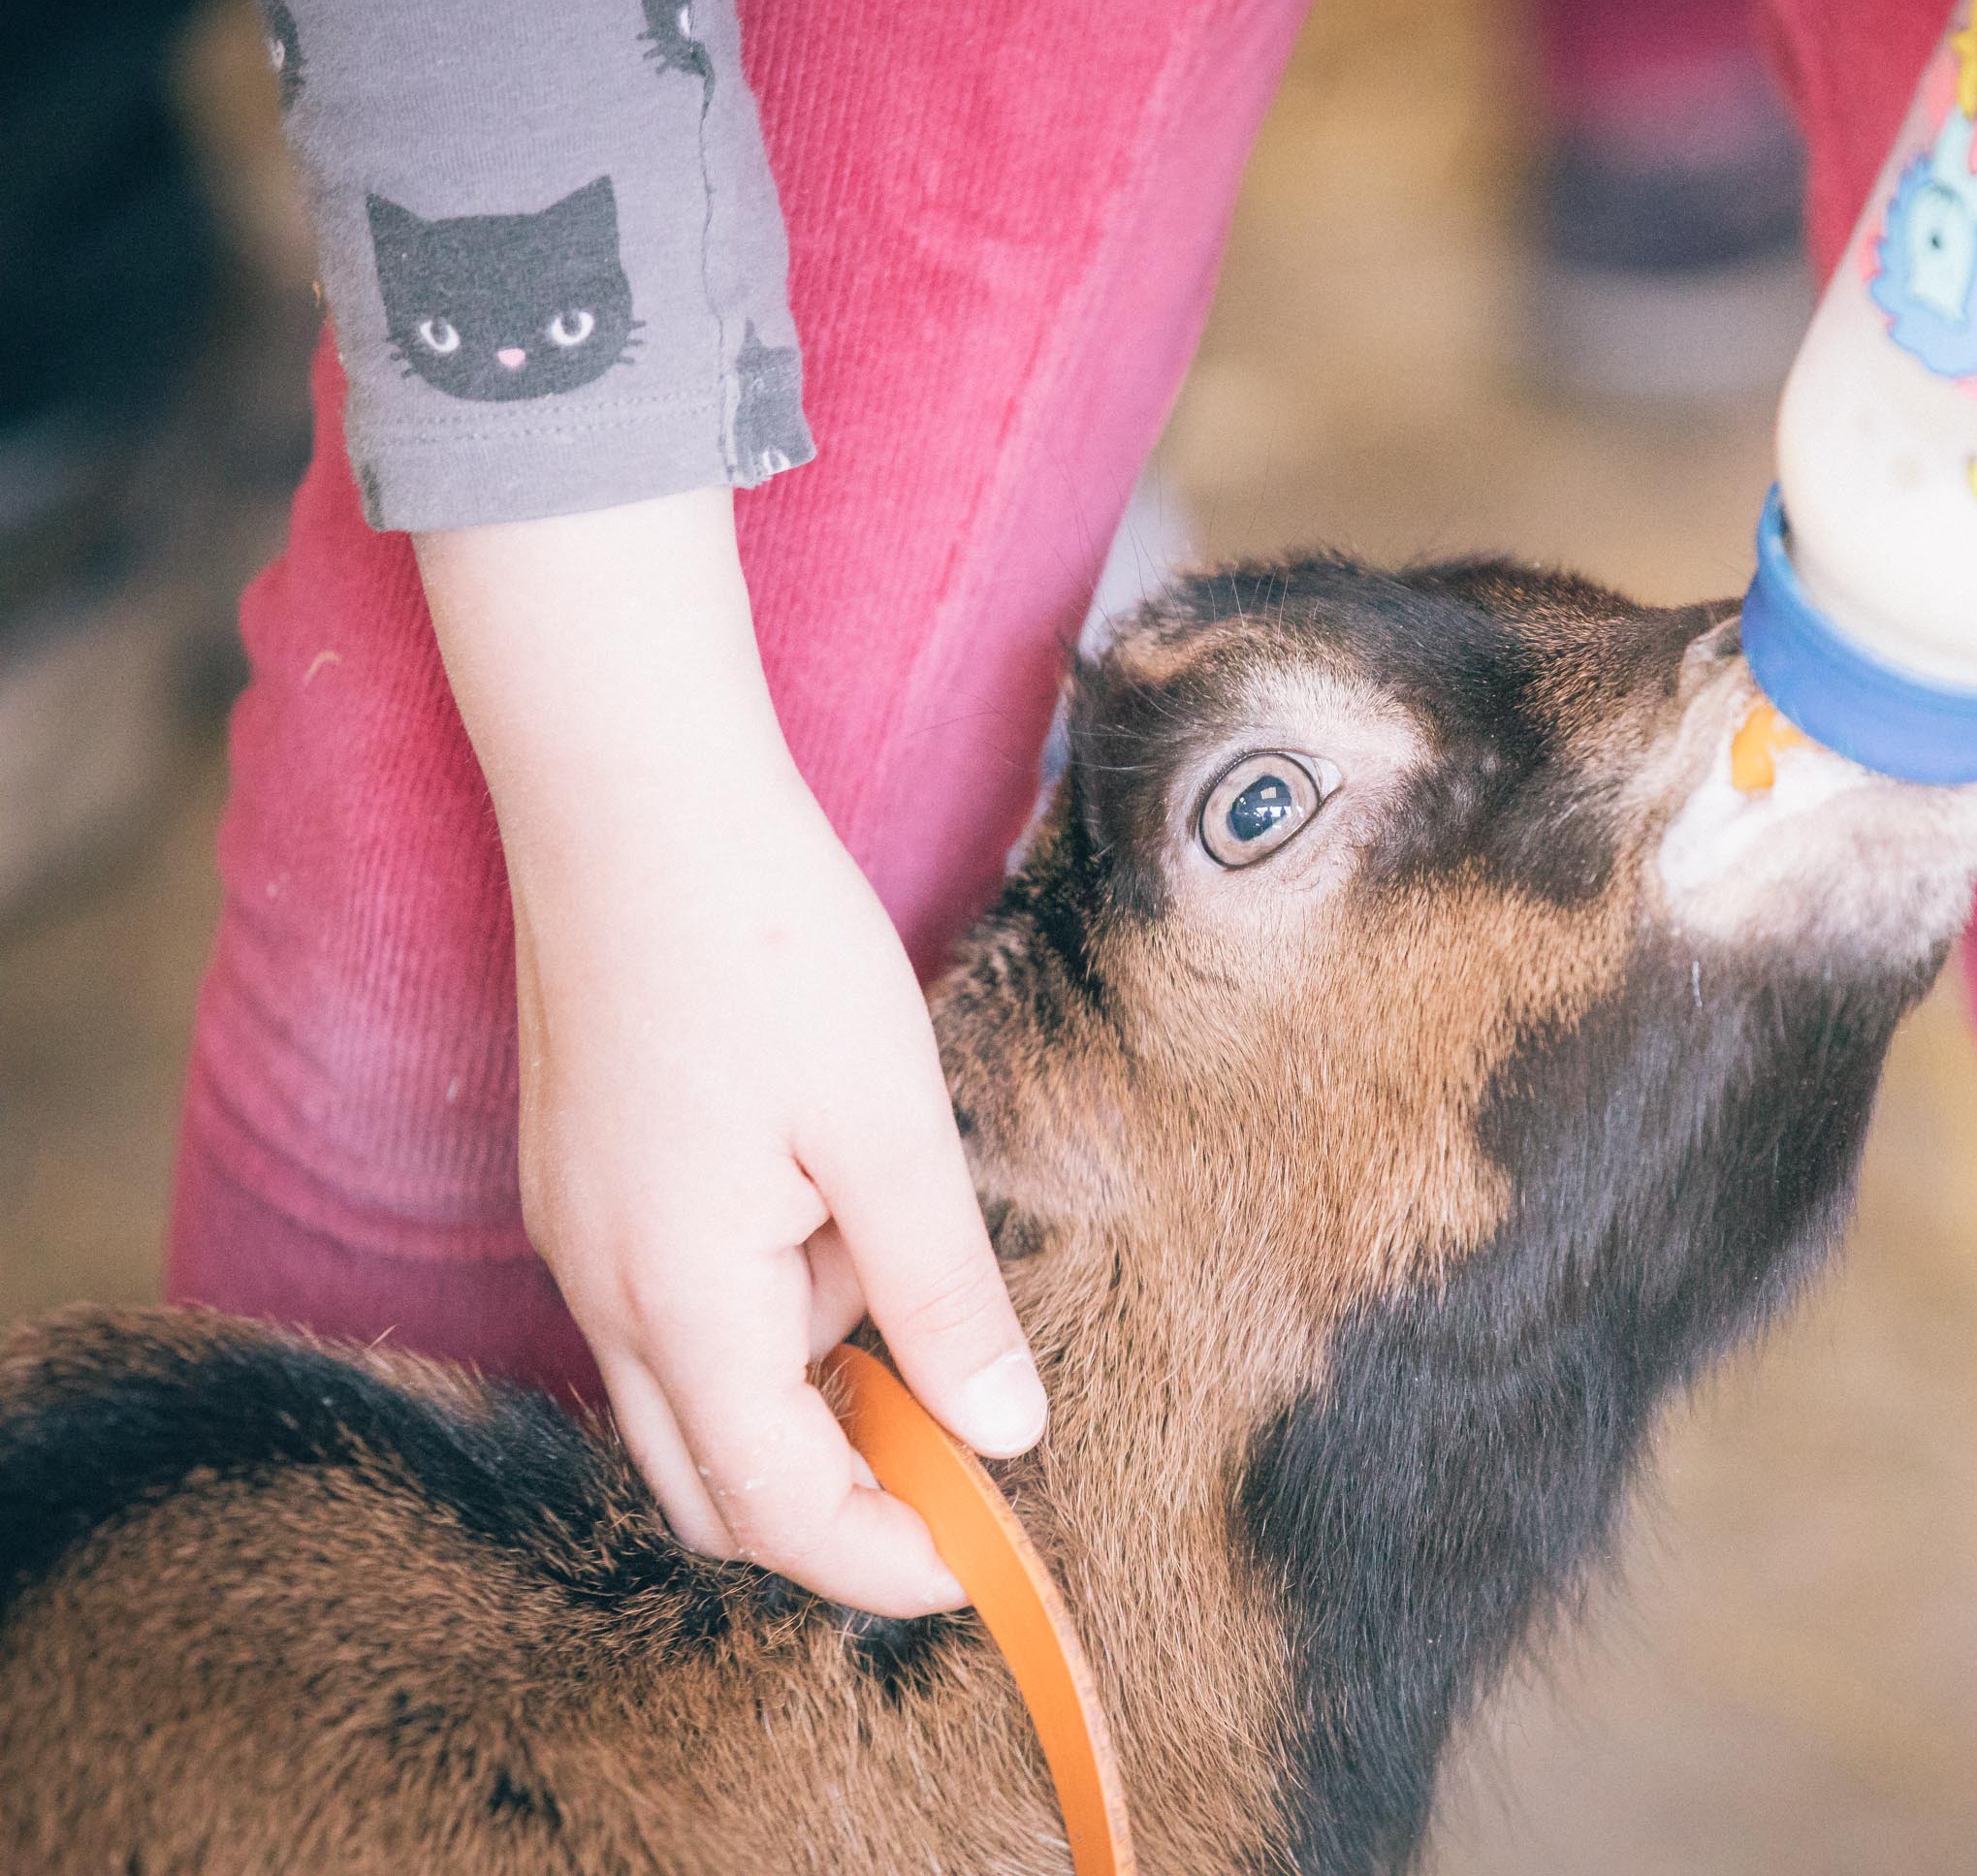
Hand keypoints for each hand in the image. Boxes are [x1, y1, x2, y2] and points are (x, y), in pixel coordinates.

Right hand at [418, 488, 1045, 1618]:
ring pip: (699, 1393)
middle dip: (839, 1510)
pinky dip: (773, 1313)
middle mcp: (602, 1292)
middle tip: (967, 1478)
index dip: (885, 1560)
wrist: (634, 800)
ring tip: (916, 1279)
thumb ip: (940, 1294)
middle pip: (714, 1484)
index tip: (988, 1567)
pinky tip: (846, 1211)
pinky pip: (681, 1307)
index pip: (777, 1509)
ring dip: (813, 1392)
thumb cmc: (765, 945)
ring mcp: (582, 1238)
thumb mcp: (889, 1128)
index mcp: (676, 1299)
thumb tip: (1004, 1431)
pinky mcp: (591, 1184)